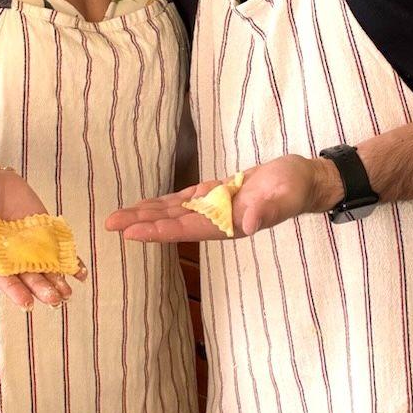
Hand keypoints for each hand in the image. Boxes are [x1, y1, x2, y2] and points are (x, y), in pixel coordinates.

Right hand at [0, 165, 86, 310]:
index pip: (2, 276)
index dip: (14, 290)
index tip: (27, 303)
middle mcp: (10, 252)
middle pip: (28, 275)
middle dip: (42, 287)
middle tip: (57, 300)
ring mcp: (28, 241)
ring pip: (45, 265)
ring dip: (58, 279)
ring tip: (69, 291)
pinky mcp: (42, 227)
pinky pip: (57, 246)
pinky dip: (69, 258)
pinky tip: (81, 271)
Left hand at [105, 154, 342, 242]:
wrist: (304, 180)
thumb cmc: (295, 188)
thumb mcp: (285, 195)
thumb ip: (268, 210)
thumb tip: (248, 225)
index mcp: (228, 225)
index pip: (186, 229)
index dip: (158, 231)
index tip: (131, 232)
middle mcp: (216, 221)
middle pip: (171, 223)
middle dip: (141, 224)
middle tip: (109, 225)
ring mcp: (213, 208)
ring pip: (172, 213)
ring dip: (145, 215)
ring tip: (117, 217)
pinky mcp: (214, 195)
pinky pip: (182, 201)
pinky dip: (162, 203)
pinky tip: (144, 206)